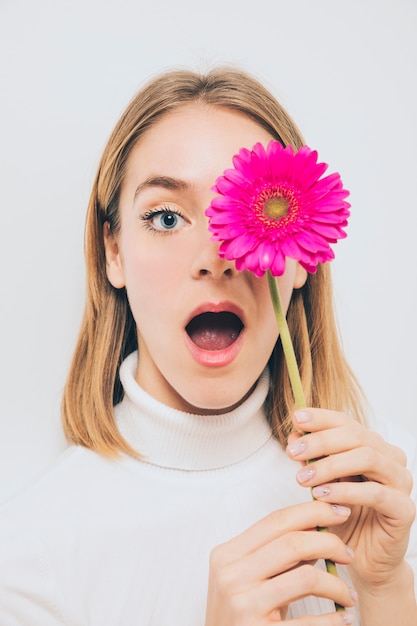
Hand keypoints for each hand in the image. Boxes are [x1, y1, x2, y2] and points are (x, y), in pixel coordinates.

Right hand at [205, 501, 356, 624]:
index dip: (312, 511)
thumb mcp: (248, 578)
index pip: (276, 520)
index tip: (340, 511)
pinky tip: (342, 618)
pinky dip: (332, 619)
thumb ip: (277, 554)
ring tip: (348, 595)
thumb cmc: (239, 616)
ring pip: (306, 577)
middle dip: (330, 543)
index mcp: (227, 555)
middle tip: (348, 554)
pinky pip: (308, 622)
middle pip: (293, 543)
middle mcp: (231, 576)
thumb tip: (318, 527)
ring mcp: (243, 605)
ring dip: (336, 585)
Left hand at [286, 409, 415, 590]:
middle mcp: (390, 458)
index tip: (296, 418)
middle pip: (356, 436)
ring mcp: (401, 481)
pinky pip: (375, 493)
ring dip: (330, 465)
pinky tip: (322, 496)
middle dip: (320, 441)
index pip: (346, 422)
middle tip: (293, 452)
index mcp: (371, 445)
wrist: (361, 557)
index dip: (321, 418)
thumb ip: (311, 459)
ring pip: (367, 458)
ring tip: (303, 478)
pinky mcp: (404, 509)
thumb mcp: (320, 482)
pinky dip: (346, 491)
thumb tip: (294, 435)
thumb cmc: (342, 516)